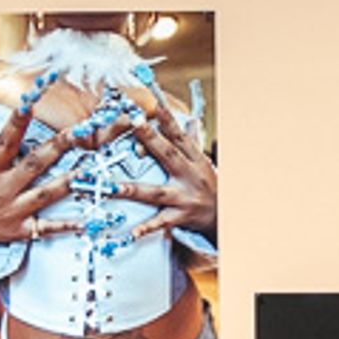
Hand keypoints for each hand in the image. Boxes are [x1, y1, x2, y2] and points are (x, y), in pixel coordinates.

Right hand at [0, 90, 94, 247]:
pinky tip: (87, 221)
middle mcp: (4, 188)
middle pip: (35, 163)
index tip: (30, 102)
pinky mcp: (20, 230)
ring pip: (46, 194)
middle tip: (80, 131)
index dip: (17, 122)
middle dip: (59, 145)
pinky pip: (46, 228)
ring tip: (91, 171)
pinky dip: (67, 225)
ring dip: (69, 182)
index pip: (6, 141)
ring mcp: (14, 210)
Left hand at [93, 103, 215, 238]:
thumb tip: (191, 119)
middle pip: (168, 155)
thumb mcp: (204, 161)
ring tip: (112, 187)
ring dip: (133, 189)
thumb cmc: (210, 185)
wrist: (226, 215)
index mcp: (194, 159)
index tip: (154, 106)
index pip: (179, 135)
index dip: (167, 119)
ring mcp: (184, 197)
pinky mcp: (180, 217)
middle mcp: (189, 176)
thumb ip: (192, 140)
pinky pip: (161, 222)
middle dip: (151, 139)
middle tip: (134, 124)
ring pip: (156, 192)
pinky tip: (132, 232)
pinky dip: (147, 228)